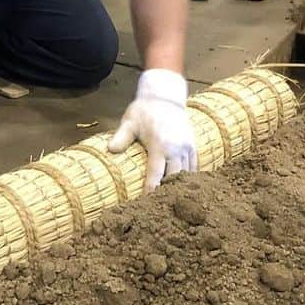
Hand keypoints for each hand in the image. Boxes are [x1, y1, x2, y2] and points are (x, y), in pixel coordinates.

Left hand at [107, 69, 196, 192]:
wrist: (165, 96)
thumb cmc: (144, 110)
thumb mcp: (130, 121)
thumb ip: (121, 137)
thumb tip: (111, 150)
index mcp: (160, 145)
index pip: (156, 174)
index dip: (151, 190)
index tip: (145, 204)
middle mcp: (176, 148)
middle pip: (173, 178)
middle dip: (165, 192)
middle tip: (156, 208)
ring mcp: (187, 147)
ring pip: (186, 174)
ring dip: (177, 187)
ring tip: (169, 201)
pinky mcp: (192, 146)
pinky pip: (194, 167)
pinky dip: (189, 178)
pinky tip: (182, 189)